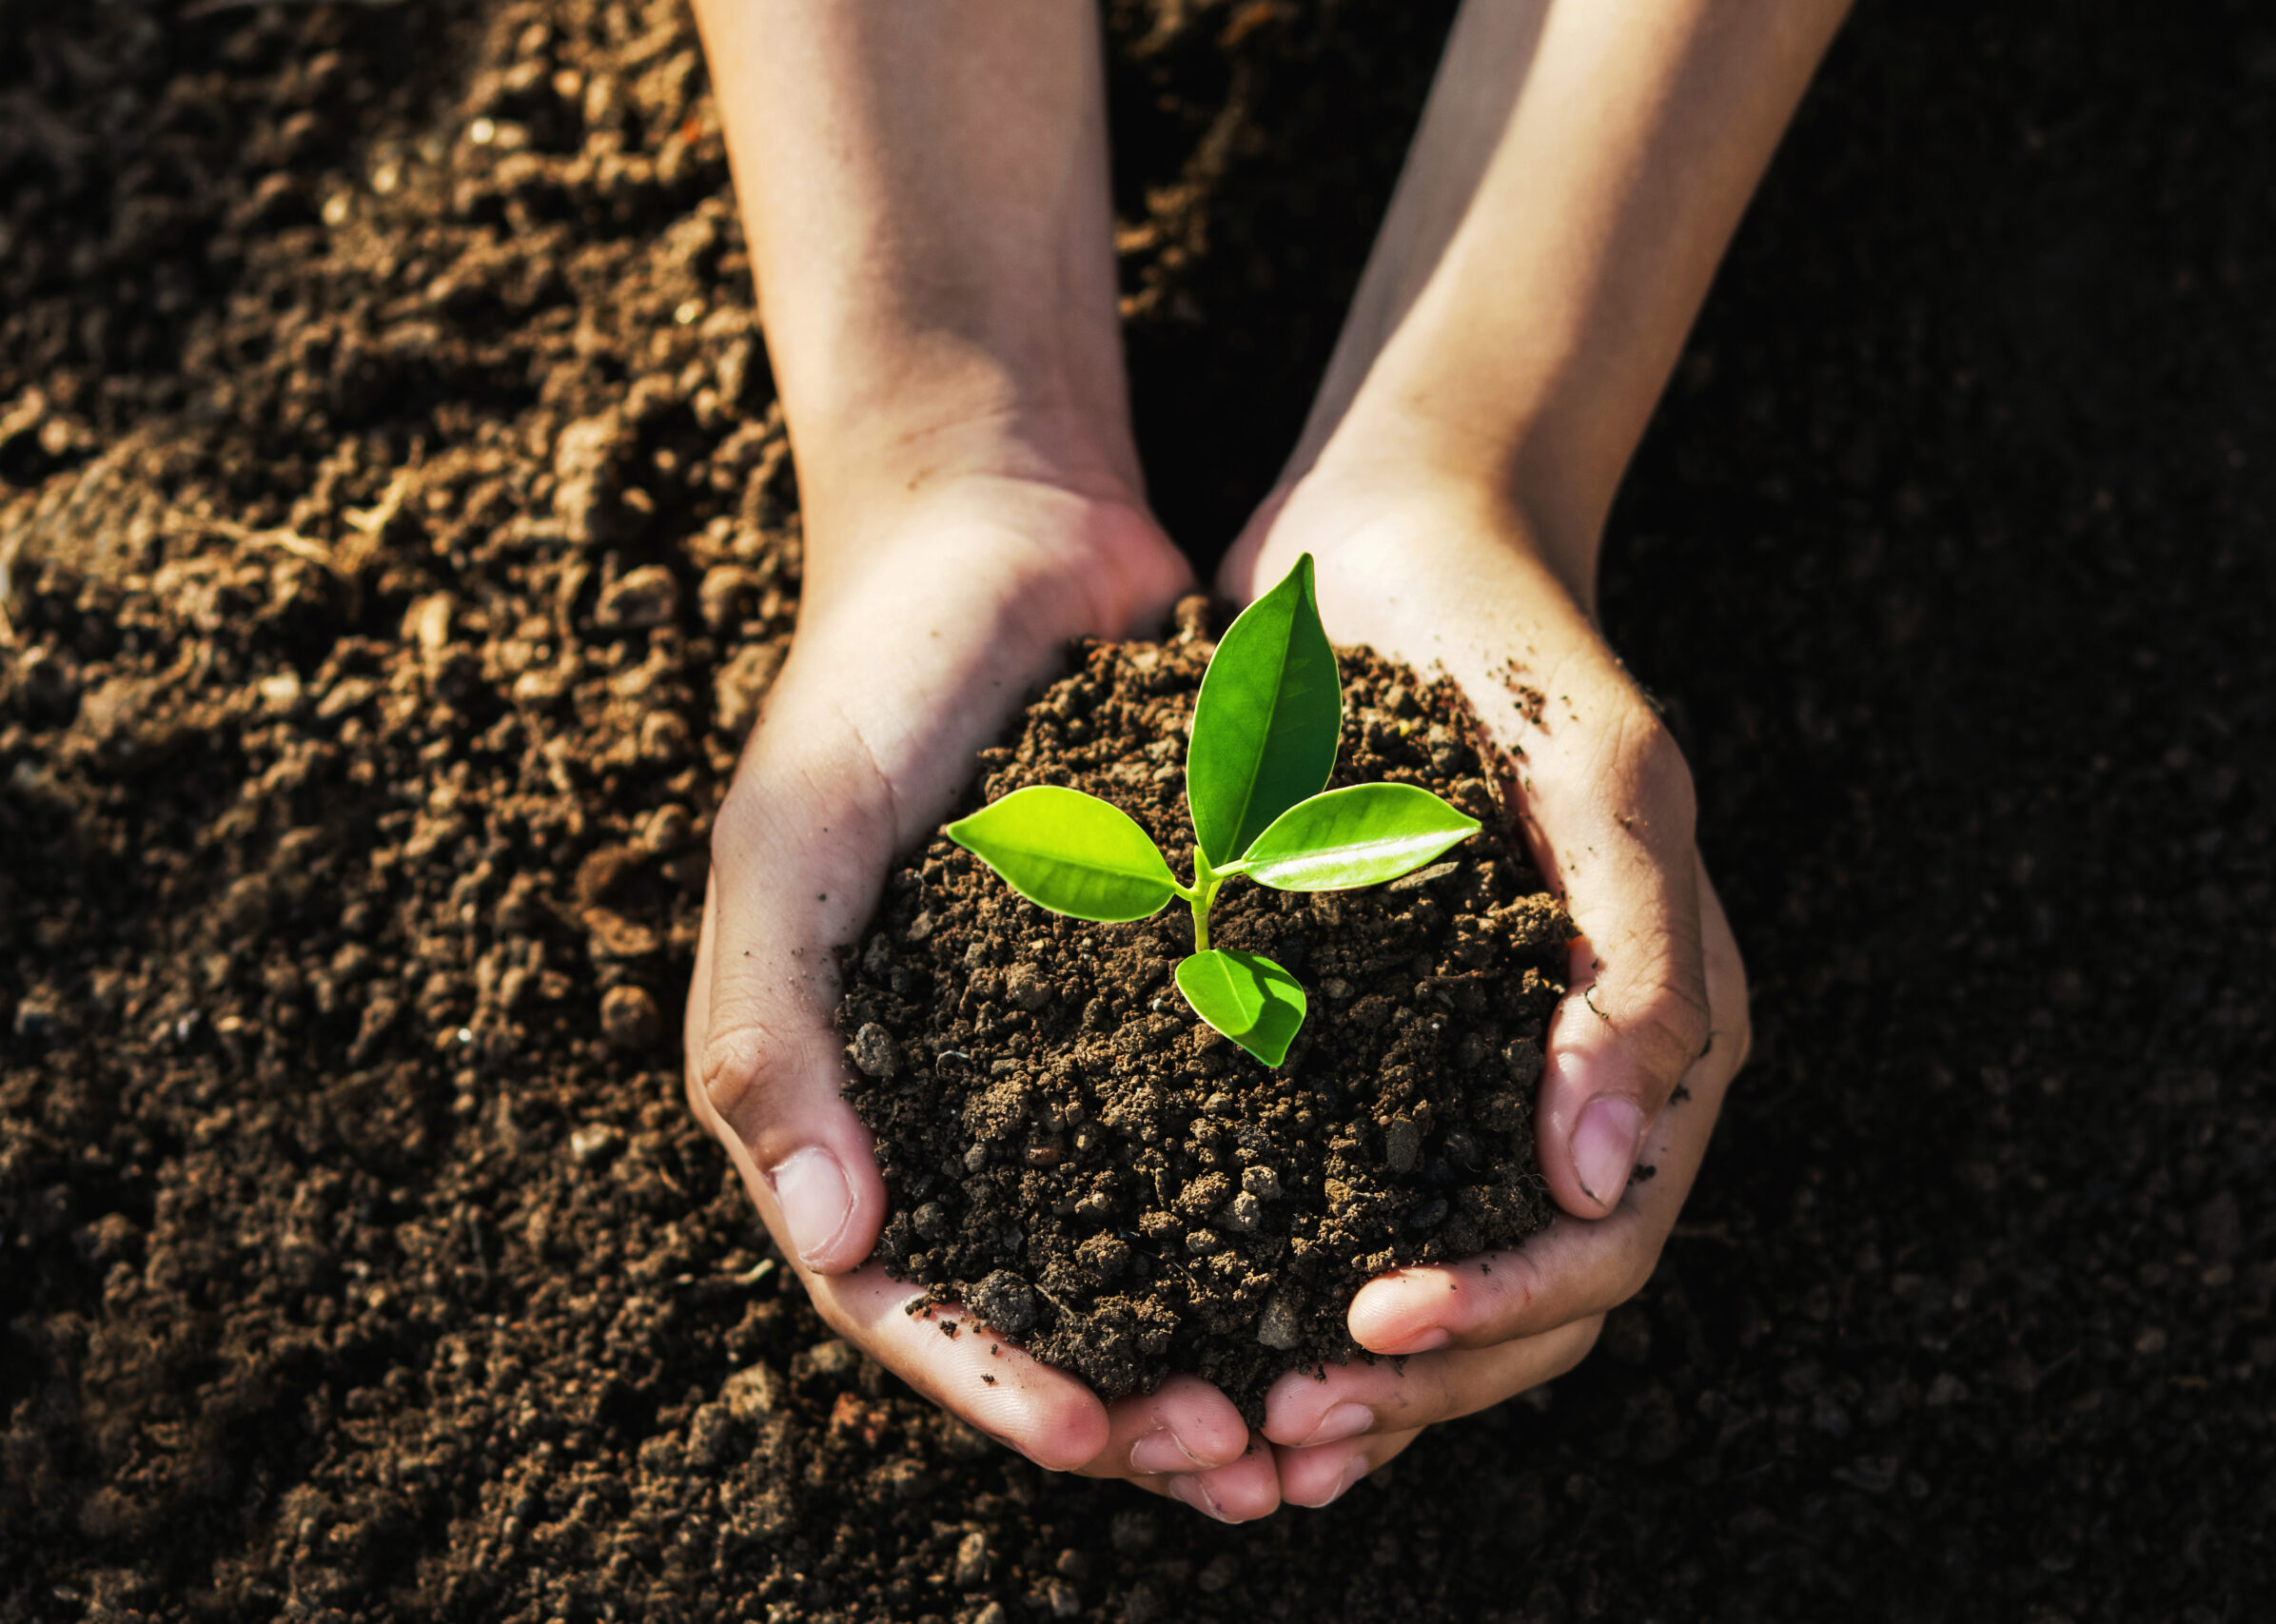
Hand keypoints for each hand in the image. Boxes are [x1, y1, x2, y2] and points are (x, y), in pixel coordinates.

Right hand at [682, 473, 1279, 1506]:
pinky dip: (1285, 1209)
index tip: (1102, 1433)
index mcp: (842, 1096)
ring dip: (1221, 1336)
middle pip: (1037, 1304)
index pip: (900, 1295)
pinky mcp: (1173, 995)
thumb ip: (774, 1033)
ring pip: (1146, 1247)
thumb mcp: (791, 842)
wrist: (1001, 528)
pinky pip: (1229, 1128)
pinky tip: (1373, 1251)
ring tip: (1319, 1404)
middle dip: (1132, 1398)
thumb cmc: (870, 682)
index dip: (991, 1377)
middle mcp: (956, 1100)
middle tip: (1248, 1454)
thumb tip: (841, 1247)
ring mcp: (1068, 1056)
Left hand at [1214, 468, 1750, 1511]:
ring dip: (1351, 1380)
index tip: (1363, 1329)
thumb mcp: (1599, 780)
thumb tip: (1601, 1177)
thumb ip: (1636, 967)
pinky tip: (1203, 1334)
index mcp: (1661, 1036)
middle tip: (1270, 1431)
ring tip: (1232, 1435)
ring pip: (1439, 1281)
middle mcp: (1576, 1079)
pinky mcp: (1373, 1048)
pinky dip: (1289, 1286)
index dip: (1500, 1314)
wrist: (1397, 546)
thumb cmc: (1511, 650)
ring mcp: (1475, 1072)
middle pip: (1526, 1305)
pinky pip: (1348, 1205)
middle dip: (1411, 1385)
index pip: (1605, 1241)